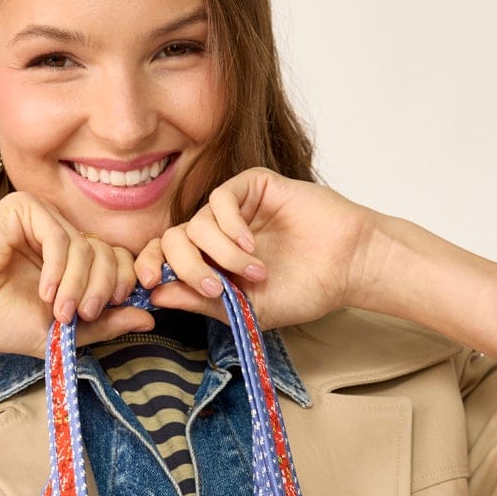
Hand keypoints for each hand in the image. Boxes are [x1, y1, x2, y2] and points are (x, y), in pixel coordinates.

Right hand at [0, 191, 153, 357]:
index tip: (101, 313)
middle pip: (110, 254)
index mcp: (70, 266)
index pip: (115, 266)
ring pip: (88, 247)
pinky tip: (42, 290)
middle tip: (82, 316)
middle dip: (102, 289)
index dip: (118, 288)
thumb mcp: (59, 333)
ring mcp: (44, 222)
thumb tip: (151, 318)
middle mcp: (61, 241)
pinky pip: (61, 234)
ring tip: (58, 311)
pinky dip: (57, 266)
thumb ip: (105, 325)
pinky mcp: (25, 209)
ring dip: (78, 284)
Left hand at [131, 169, 377, 329]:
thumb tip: (155, 294)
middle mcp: (217, 235)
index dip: (148, 266)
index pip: (163, 257)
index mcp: (210, 263)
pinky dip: (229, 225)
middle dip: (184, 265)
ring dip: (221, 252)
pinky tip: (251, 244)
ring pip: (196, 222)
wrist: (348, 266)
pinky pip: (221, 198)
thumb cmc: (305, 291)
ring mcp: (235, 210)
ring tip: (254, 271)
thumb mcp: (247, 309)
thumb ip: (201, 301)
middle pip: (172, 239)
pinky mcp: (254, 186)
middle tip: (214, 287)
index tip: (148, 284)